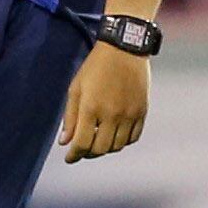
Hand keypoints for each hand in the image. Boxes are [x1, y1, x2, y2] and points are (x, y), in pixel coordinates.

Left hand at [59, 41, 149, 161]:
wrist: (125, 49)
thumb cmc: (96, 67)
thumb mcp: (76, 88)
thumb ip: (70, 117)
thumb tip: (65, 142)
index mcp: (92, 107)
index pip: (82, 144)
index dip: (74, 155)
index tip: (70, 158)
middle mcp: (112, 113)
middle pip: (100, 149)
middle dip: (88, 153)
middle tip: (82, 150)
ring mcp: (130, 113)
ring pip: (117, 146)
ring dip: (106, 148)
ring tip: (99, 141)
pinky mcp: (142, 110)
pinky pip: (133, 137)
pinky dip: (123, 142)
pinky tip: (115, 135)